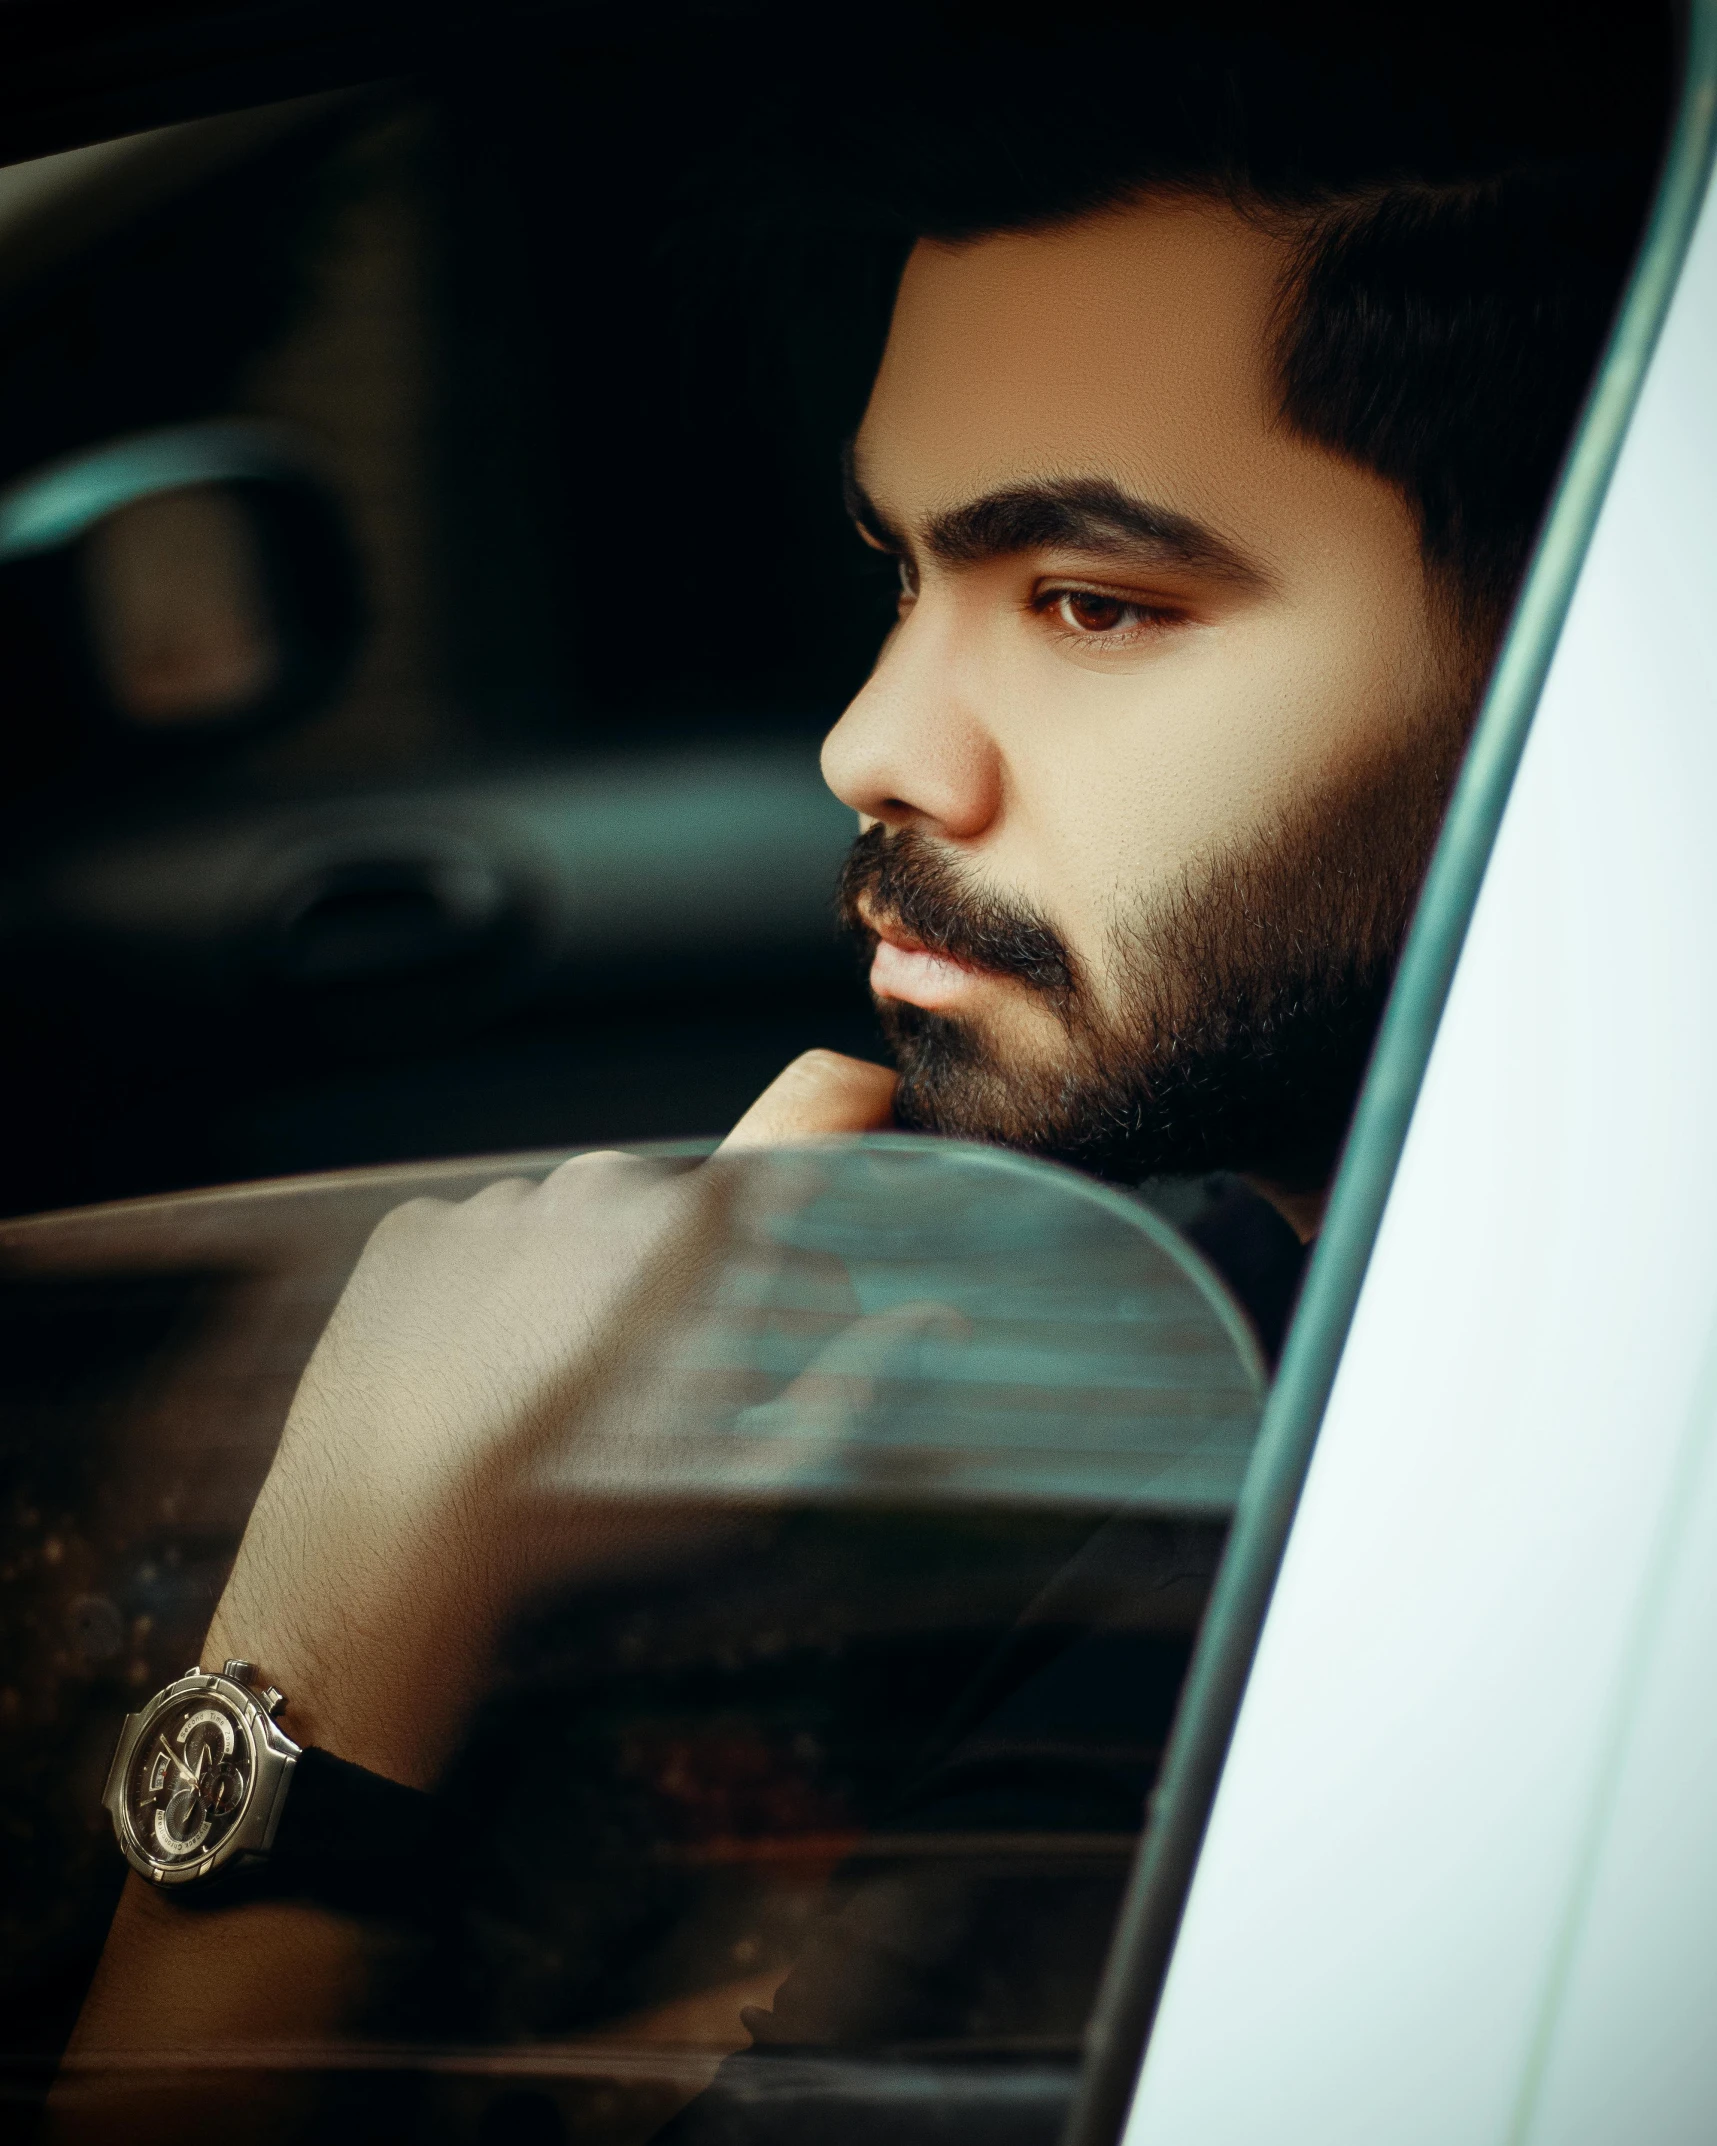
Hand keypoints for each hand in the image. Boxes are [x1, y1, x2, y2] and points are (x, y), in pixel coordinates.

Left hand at [202, 1052, 896, 1787]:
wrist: (388, 1536)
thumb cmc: (579, 1508)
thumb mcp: (749, 1470)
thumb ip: (854, 1385)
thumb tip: (929, 1327)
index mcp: (702, 1225)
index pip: (811, 1102)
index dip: (849, 1101)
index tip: (861, 1106)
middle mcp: (604, 1181)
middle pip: (687, 1201)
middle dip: (699, 1266)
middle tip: (674, 1369)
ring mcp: (502, 1200)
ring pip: (580, 1223)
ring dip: (592, 1279)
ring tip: (563, 1385)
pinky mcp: (419, 1228)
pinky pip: (486, 1242)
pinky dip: (499, 1291)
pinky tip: (491, 1370)